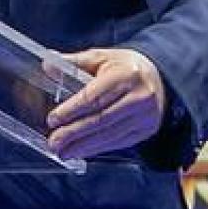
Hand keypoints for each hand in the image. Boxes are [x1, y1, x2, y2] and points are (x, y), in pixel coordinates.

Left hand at [46, 48, 166, 160]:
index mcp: (126, 75)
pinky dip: (97, 148)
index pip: (94, 97)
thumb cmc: (125, 68)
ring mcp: (145, 116)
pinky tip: (82, 151)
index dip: (72, 110)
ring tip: (63, 151)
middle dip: (74, 133)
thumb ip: (75, 62)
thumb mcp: (102, 57)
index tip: (53, 119)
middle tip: (54, 141)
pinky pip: (118, 142)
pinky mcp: (146, 130)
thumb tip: (48, 65)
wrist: (159, 79)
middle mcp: (139, 97)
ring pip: (109, 134)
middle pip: (101, 119)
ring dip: (83, 146)